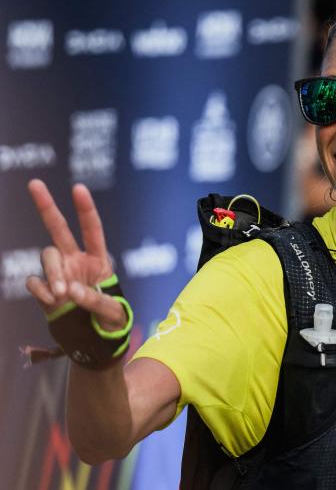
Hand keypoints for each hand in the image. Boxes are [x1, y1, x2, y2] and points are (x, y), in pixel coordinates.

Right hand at [25, 180, 126, 330]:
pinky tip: (53, 301)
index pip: (92, 229)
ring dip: (52, 272)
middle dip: (46, 206)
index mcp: (98, 259)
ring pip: (47, 256)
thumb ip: (94, 301)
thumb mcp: (113, 312)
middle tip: (34, 183)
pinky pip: (34, 281)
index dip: (85, 209)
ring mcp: (58, 273)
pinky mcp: (44, 289)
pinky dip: (41, 290)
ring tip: (62, 294)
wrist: (94, 339)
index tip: (78, 188)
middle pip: (58, 228)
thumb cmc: (111, 320)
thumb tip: (70, 291)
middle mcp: (75, 260)